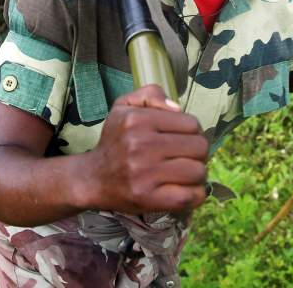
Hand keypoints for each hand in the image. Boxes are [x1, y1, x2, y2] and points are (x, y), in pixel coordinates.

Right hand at [85, 84, 208, 214]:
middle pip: (199, 147)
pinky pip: (190, 196)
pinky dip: (196, 194)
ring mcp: (144, 174)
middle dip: (198, 152)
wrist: (93, 178)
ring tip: (185, 173)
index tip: (184, 139)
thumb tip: (177, 108)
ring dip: (197, 173)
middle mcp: (140, 145)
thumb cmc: (115, 141)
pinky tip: (186, 189)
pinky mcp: (148, 198)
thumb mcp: (124, 106)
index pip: (191, 124)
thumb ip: (151, 94)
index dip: (193, 131)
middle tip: (186, 157)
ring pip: (198, 171)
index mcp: (138, 120)